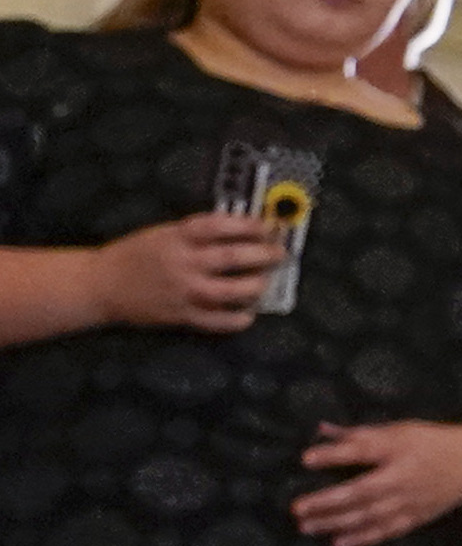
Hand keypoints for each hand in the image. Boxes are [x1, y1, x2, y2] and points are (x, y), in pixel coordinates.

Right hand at [97, 213, 277, 334]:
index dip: (249, 224)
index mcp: (176, 237)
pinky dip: (236, 319)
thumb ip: (195, 234)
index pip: (220, 226)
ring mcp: (182, 291)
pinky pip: (215, 321)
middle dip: (264, 254)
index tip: (267, 226)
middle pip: (233, 257)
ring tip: (265, 282)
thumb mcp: (162, 233)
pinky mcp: (180, 315)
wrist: (99, 285)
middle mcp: (182, 263)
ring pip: (230, 291)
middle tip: (279, 253)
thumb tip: (238, 230)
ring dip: (255, 286)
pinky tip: (248, 314)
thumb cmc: (132, 255)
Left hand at [290, 416, 461, 545]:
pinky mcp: (417, 518)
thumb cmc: (433, 442)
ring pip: (369, 516)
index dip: (335, 455)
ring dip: (336, 523)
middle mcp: (404, 477)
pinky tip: (339, 544)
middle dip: (328, 501)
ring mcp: (411, 502)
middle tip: (297, 508)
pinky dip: (363, 539)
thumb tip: (321, 430)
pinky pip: (386, 531)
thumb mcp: (400, 430)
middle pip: (361, 491)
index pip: (363, 450)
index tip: (306, 459)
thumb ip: (360, 434)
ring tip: (307, 527)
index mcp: (400, 449)